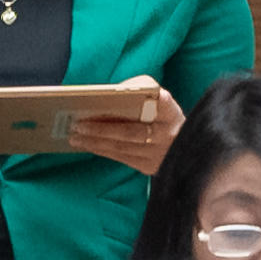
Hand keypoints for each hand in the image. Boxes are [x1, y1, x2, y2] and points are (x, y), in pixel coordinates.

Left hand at [67, 76, 182, 176]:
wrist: (186, 148)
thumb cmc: (164, 119)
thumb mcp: (162, 103)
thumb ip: (143, 92)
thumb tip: (114, 94)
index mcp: (171, 112)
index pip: (159, 101)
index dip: (138, 97)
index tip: (113, 93)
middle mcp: (167, 134)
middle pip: (130, 131)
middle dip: (101, 128)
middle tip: (78, 124)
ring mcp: (160, 154)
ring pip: (122, 147)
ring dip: (95, 142)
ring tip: (75, 136)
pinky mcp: (150, 167)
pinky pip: (121, 158)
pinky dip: (102, 150)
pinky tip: (87, 145)